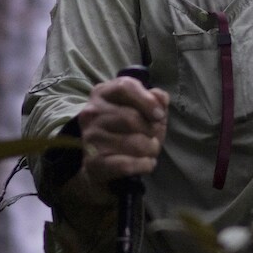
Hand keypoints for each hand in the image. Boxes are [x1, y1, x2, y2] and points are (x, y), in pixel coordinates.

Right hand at [64, 75, 168, 207]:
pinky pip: (127, 164)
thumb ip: (153, 99)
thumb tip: (162, 98)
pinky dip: (144, 165)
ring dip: (151, 149)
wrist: (99, 160)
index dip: (147, 101)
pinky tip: (147, 163)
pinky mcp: (94, 161)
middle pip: (131, 118)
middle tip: (155, 138)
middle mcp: (92, 112)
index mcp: (102, 93)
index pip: (124, 87)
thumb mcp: (140, 108)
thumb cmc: (124, 128)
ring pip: (134, 143)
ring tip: (151, 150)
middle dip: (152, 131)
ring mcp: (91, 137)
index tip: (159, 115)